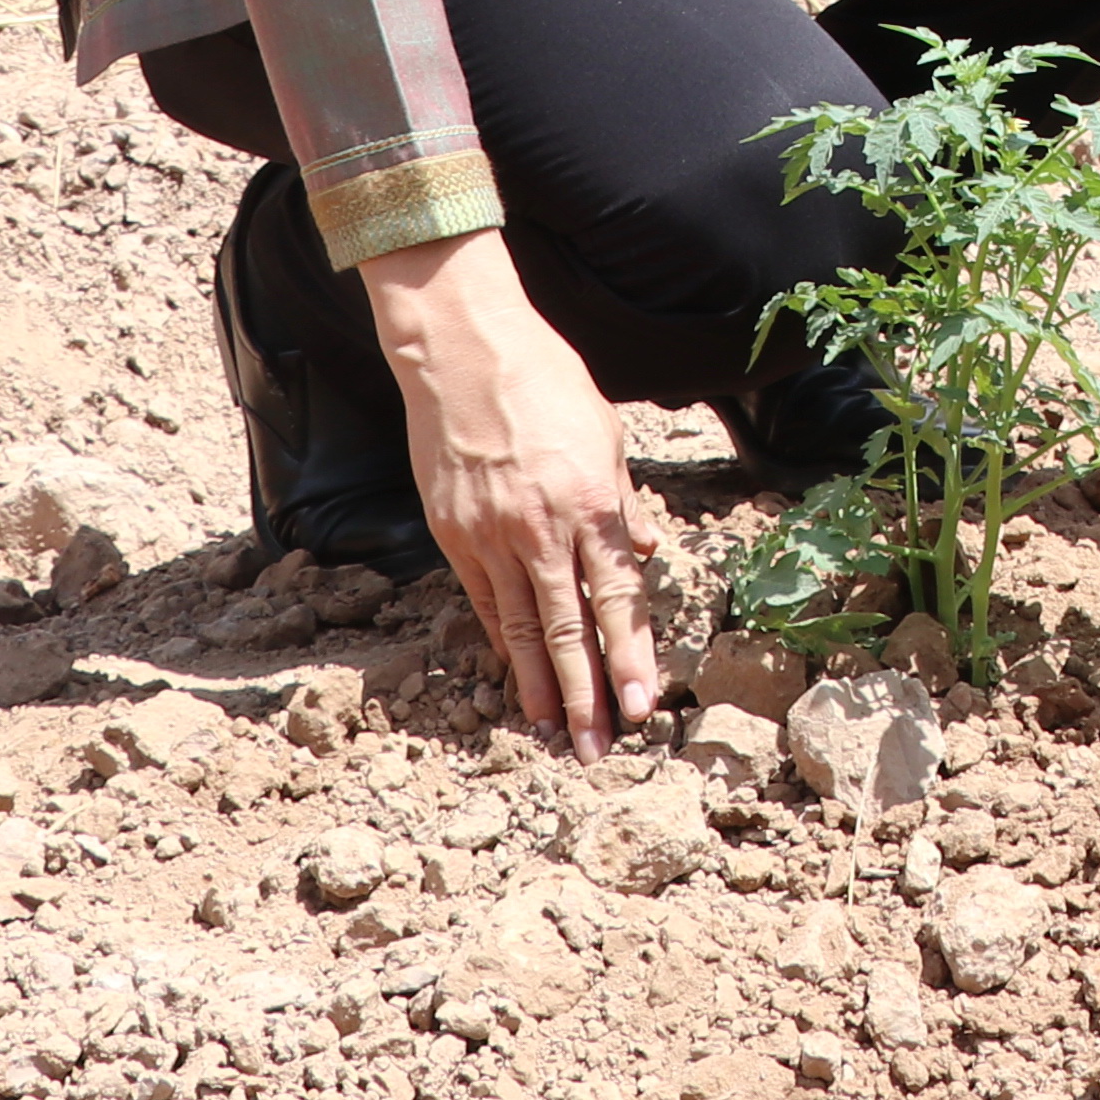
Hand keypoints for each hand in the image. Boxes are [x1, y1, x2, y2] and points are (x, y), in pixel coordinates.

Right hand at [360, 234, 660, 755]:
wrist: (462, 351)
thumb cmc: (545, 382)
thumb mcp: (607, 435)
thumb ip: (625, 504)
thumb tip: (645, 558)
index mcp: (591, 505)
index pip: (617, 600)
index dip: (631, 657)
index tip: (643, 706)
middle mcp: (542, 530)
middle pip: (570, 629)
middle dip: (587, 694)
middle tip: (597, 748)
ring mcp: (492, 537)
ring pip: (522, 628)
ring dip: (541, 685)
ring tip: (553, 732)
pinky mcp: (454, 535)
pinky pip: (484, 601)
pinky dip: (504, 643)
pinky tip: (516, 676)